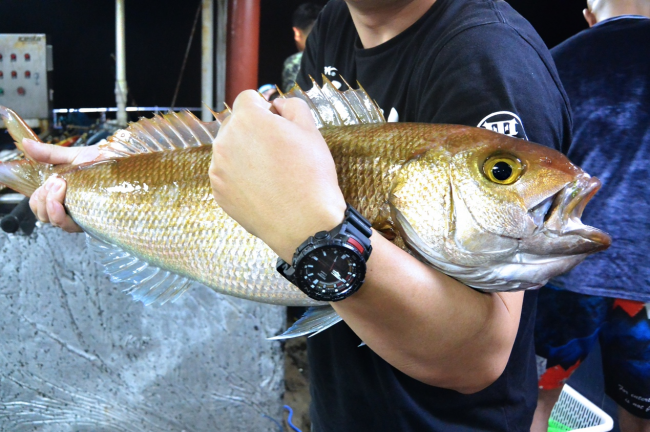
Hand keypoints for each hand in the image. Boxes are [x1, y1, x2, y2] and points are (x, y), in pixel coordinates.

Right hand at [23, 139, 101, 232]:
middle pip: (43, 215)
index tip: (51, 180)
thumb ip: (49, 153)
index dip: (39, 197)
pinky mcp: (93, 220)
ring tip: (62, 188)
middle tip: (57, 182)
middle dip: (44, 199)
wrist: (123, 163)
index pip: (38, 205)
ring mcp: (80, 215)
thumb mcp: (73, 155)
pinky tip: (68, 202)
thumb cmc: (102, 161)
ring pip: (55, 222)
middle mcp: (68, 207)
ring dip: (52, 206)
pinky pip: (71, 226)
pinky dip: (63, 215)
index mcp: (60, 194)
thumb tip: (26, 143)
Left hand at [210, 90, 346, 260]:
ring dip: (246, 154)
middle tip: (279, 150)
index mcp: (247, 119)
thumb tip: (277, 104)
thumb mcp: (311, 130)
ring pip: (230, 150)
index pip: (248, 98)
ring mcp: (219, 169)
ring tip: (272, 173)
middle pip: (236, 123)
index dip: (266, 108)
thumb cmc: (311, 177)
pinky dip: (241, 177)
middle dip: (253, 130)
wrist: (305, 223)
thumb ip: (291, 105)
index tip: (278, 123)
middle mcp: (225, 141)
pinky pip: (227, 175)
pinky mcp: (219, 192)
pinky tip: (263, 188)